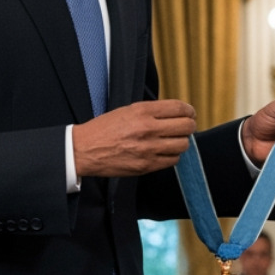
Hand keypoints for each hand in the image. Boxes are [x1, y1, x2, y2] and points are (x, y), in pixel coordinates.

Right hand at [71, 100, 195, 177]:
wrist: (84, 150)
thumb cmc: (103, 129)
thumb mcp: (127, 110)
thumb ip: (151, 111)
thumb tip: (174, 114)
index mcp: (142, 111)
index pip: (179, 108)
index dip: (189, 111)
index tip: (189, 113)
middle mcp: (148, 129)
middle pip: (186, 127)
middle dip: (189, 126)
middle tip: (185, 127)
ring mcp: (148, 149)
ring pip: (182, 145)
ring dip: (181, 142)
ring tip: (173, 140)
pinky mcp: (146, 165)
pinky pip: (172, 160)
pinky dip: (172, 156)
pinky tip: (164, 152)